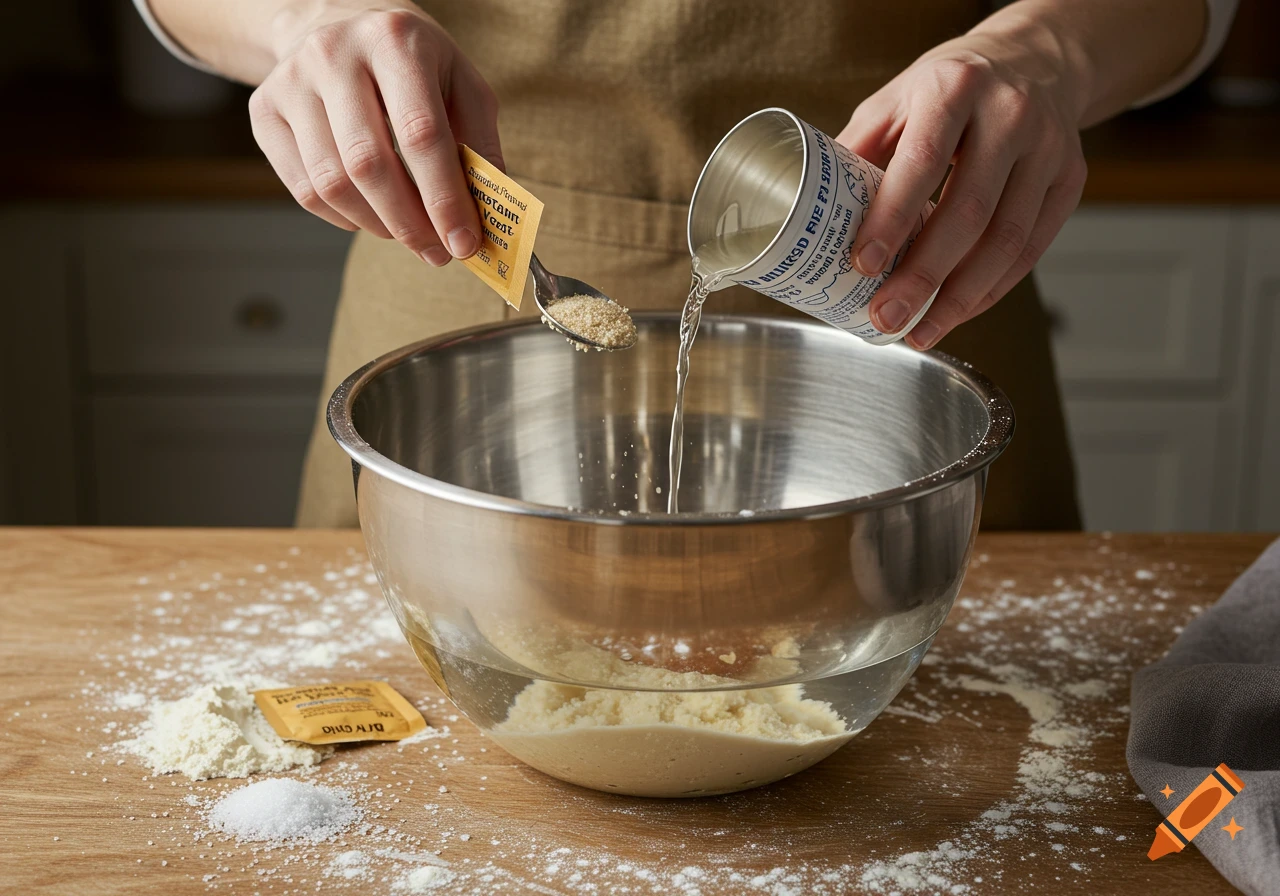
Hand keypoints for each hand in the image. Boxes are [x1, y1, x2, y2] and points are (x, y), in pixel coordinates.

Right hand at [248, 2, 500, 264]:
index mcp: (395, 40)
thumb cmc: (411, 62)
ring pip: (332, 183)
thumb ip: (480, 144)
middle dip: (409, 223)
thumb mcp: (461, 83)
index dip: (444, 198)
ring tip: (407, 233)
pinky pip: (304, 189)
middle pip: (369, 164)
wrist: (337, 22)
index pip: (421, 134)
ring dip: (377, 225)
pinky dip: (343, 218)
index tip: (464, 243)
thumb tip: (488, 213)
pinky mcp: (264, 110)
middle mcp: (334, 54)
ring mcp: (291, 82)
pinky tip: (369, 215)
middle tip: (437, 252)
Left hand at [838, 27, 1087, 348]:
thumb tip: (813, 218)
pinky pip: (1031, 249)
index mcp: (954, 88)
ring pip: (1006, 240)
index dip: (892, 220)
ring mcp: (1049, 149)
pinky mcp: (1070, 180)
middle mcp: (1009, 115)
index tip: (863, 265)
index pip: (922, 162)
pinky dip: (992, 289)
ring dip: (959, 298)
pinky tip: (959, 311)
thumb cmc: (951, 87)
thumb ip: (859, 152)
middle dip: (923, 277)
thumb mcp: (896, 99)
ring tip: (920, 330)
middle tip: (886, 317)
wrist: (1033, 60)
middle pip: (968, 212)